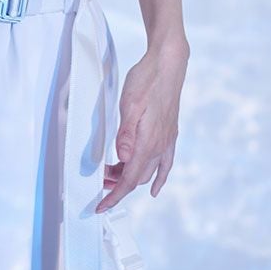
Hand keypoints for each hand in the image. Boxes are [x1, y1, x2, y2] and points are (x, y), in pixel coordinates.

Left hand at [95, 39, 188, 213]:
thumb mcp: (130, 103)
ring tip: (113, 174)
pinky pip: (165, 163)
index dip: (114, 195)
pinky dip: (158, 177)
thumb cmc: (146, 80)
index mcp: (148, 141)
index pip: (129, 179)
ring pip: (148, 171)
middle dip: (118, 185)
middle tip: (99, 181)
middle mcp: (160, 145)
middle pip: (137, 177)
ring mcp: (167, 140)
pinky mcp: (170, 133)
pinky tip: (155, 186)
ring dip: (131, 177)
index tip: (101, 206)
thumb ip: (126, 134)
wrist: (168, 63)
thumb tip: (123, 159)